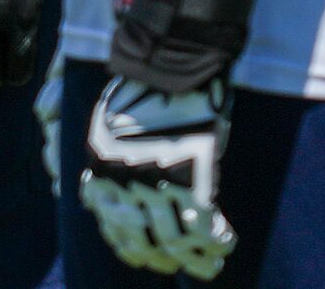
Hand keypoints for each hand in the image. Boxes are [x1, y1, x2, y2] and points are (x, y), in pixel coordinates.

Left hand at [80, 75, 236, 279]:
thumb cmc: (146, 86)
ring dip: (194, 259)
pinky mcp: (190, 184)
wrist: (171, 60)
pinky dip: (217, 242)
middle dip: (162, 259)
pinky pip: (205, 230)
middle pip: (142, 242)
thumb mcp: (111, 124)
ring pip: (175, 242)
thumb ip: (112, 162)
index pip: (112, 227)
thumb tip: (107, 198)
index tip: (147, 254)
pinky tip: (224, 241)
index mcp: (100, 167)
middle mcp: (122, 182)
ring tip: (208, 264)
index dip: (131, 247)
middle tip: (179, 264)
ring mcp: (156, 186)